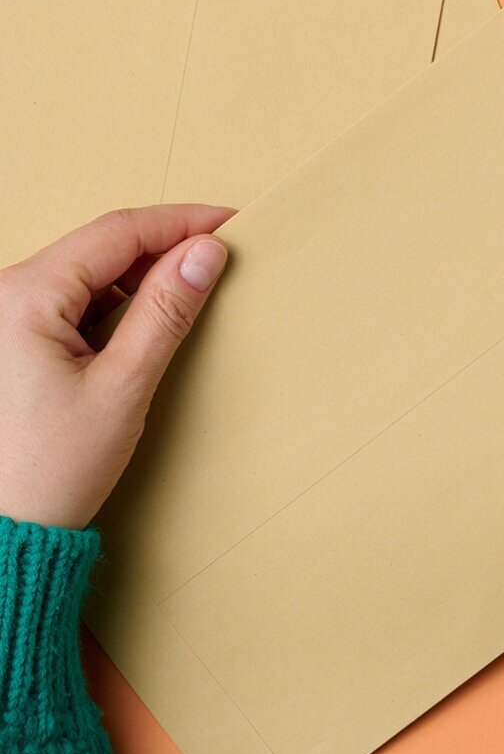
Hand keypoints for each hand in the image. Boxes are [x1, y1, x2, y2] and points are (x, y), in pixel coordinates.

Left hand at [0, 205, 233, 528]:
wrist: (1, 532)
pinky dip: (115, 303)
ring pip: (88, 272)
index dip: (181, 222)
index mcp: (23, 295)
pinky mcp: (11, 338)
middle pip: (100, 246)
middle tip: (222, 258)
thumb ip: (167, 312)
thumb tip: (206, 254)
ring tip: (192, 290)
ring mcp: (4, 316)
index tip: (230, 223)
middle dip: (164, 247)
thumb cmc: (48, 469)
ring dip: (141, 276)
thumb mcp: (122, 386)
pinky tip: (147, 320)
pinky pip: (71, 300)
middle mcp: (4, 294)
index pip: (117, 232)